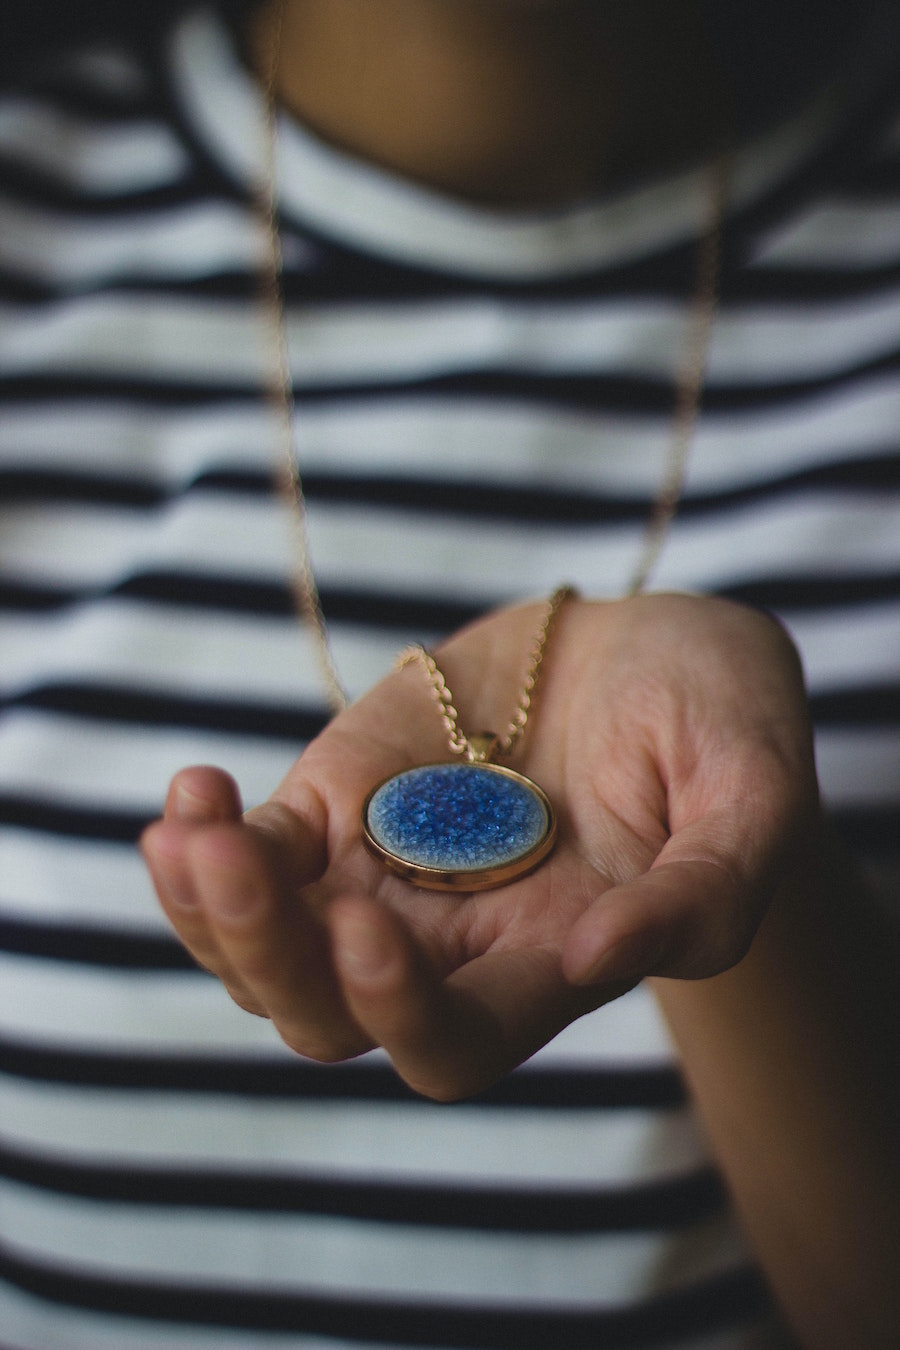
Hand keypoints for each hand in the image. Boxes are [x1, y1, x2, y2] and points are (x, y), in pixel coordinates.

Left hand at [141, 593, 818, 1099]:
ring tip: (190, 824)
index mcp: (549, 966)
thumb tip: (594, 964)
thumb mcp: (753, 801)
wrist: (650, 649)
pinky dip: (205, 841)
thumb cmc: (719, 725)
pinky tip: (191, 796)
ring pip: (265, 949)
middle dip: (270, 958)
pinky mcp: (339, 806)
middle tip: (238, 864)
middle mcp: (452, 942)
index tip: (366, 924)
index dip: (399, 1011)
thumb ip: (703, 893)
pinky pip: (249, 854)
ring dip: (208, 905)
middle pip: (328, 1015)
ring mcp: (383, 875)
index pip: (455, 1041)